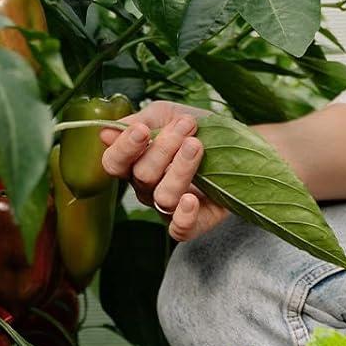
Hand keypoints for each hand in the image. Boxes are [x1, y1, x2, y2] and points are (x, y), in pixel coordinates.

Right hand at [99, 100, 227, 241]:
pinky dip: (183, 216)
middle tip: (188, 126)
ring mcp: (169, 208)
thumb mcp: (168, 114)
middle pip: (142, 175)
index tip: (143, 130)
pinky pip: (179, 231)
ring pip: (163, 197)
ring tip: (198, 146)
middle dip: (165, 147)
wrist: (240, 141)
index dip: (124, 149)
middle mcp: (148, 188)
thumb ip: (138, 121)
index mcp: (135, 162)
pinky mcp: (195, 222)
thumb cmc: (198, 128)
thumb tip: (106, 133)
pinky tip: (192, 198)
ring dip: (180, 169)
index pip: (114, 163)